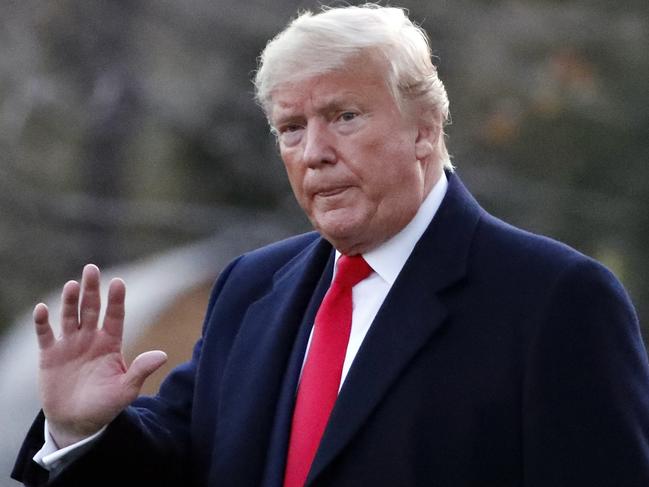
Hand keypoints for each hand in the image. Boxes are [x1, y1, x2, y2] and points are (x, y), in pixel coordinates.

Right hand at [34, 264, 167, 447]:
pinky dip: (43, 322)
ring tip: (72, 285)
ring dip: (70, 301)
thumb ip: (141, 371)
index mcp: (111, 343)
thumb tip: (162, 355)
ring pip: (70, 317)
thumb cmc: (105, 405)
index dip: (116, 300)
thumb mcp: (126, 390)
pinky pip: (45, 334)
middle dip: (92, 290)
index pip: (115, 316)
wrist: (77, 422)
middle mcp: (90, 338)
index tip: (119, 283)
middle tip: (91, 269)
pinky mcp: (50, 355)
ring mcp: (70, 344)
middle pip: (91, 309)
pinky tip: (42, 309)